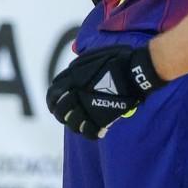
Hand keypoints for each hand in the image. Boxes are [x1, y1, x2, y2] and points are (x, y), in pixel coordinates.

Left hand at [46, 45, 166, 138]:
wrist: (135, 73)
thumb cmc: (119, 60)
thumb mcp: (95, 55)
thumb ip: (80, 64)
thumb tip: (72, 66)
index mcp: (73, 77)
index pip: (53, 92)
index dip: (52, 100)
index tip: (55, 103)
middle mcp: (76, 93)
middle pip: (60, 110)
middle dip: (60, 114)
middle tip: (66, 116)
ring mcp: (87, 107)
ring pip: (72, 123)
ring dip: (74, 125)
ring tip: (82, 124)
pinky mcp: (100, 118)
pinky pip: (88, 131)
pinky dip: (90, 132)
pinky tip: (97, 130)